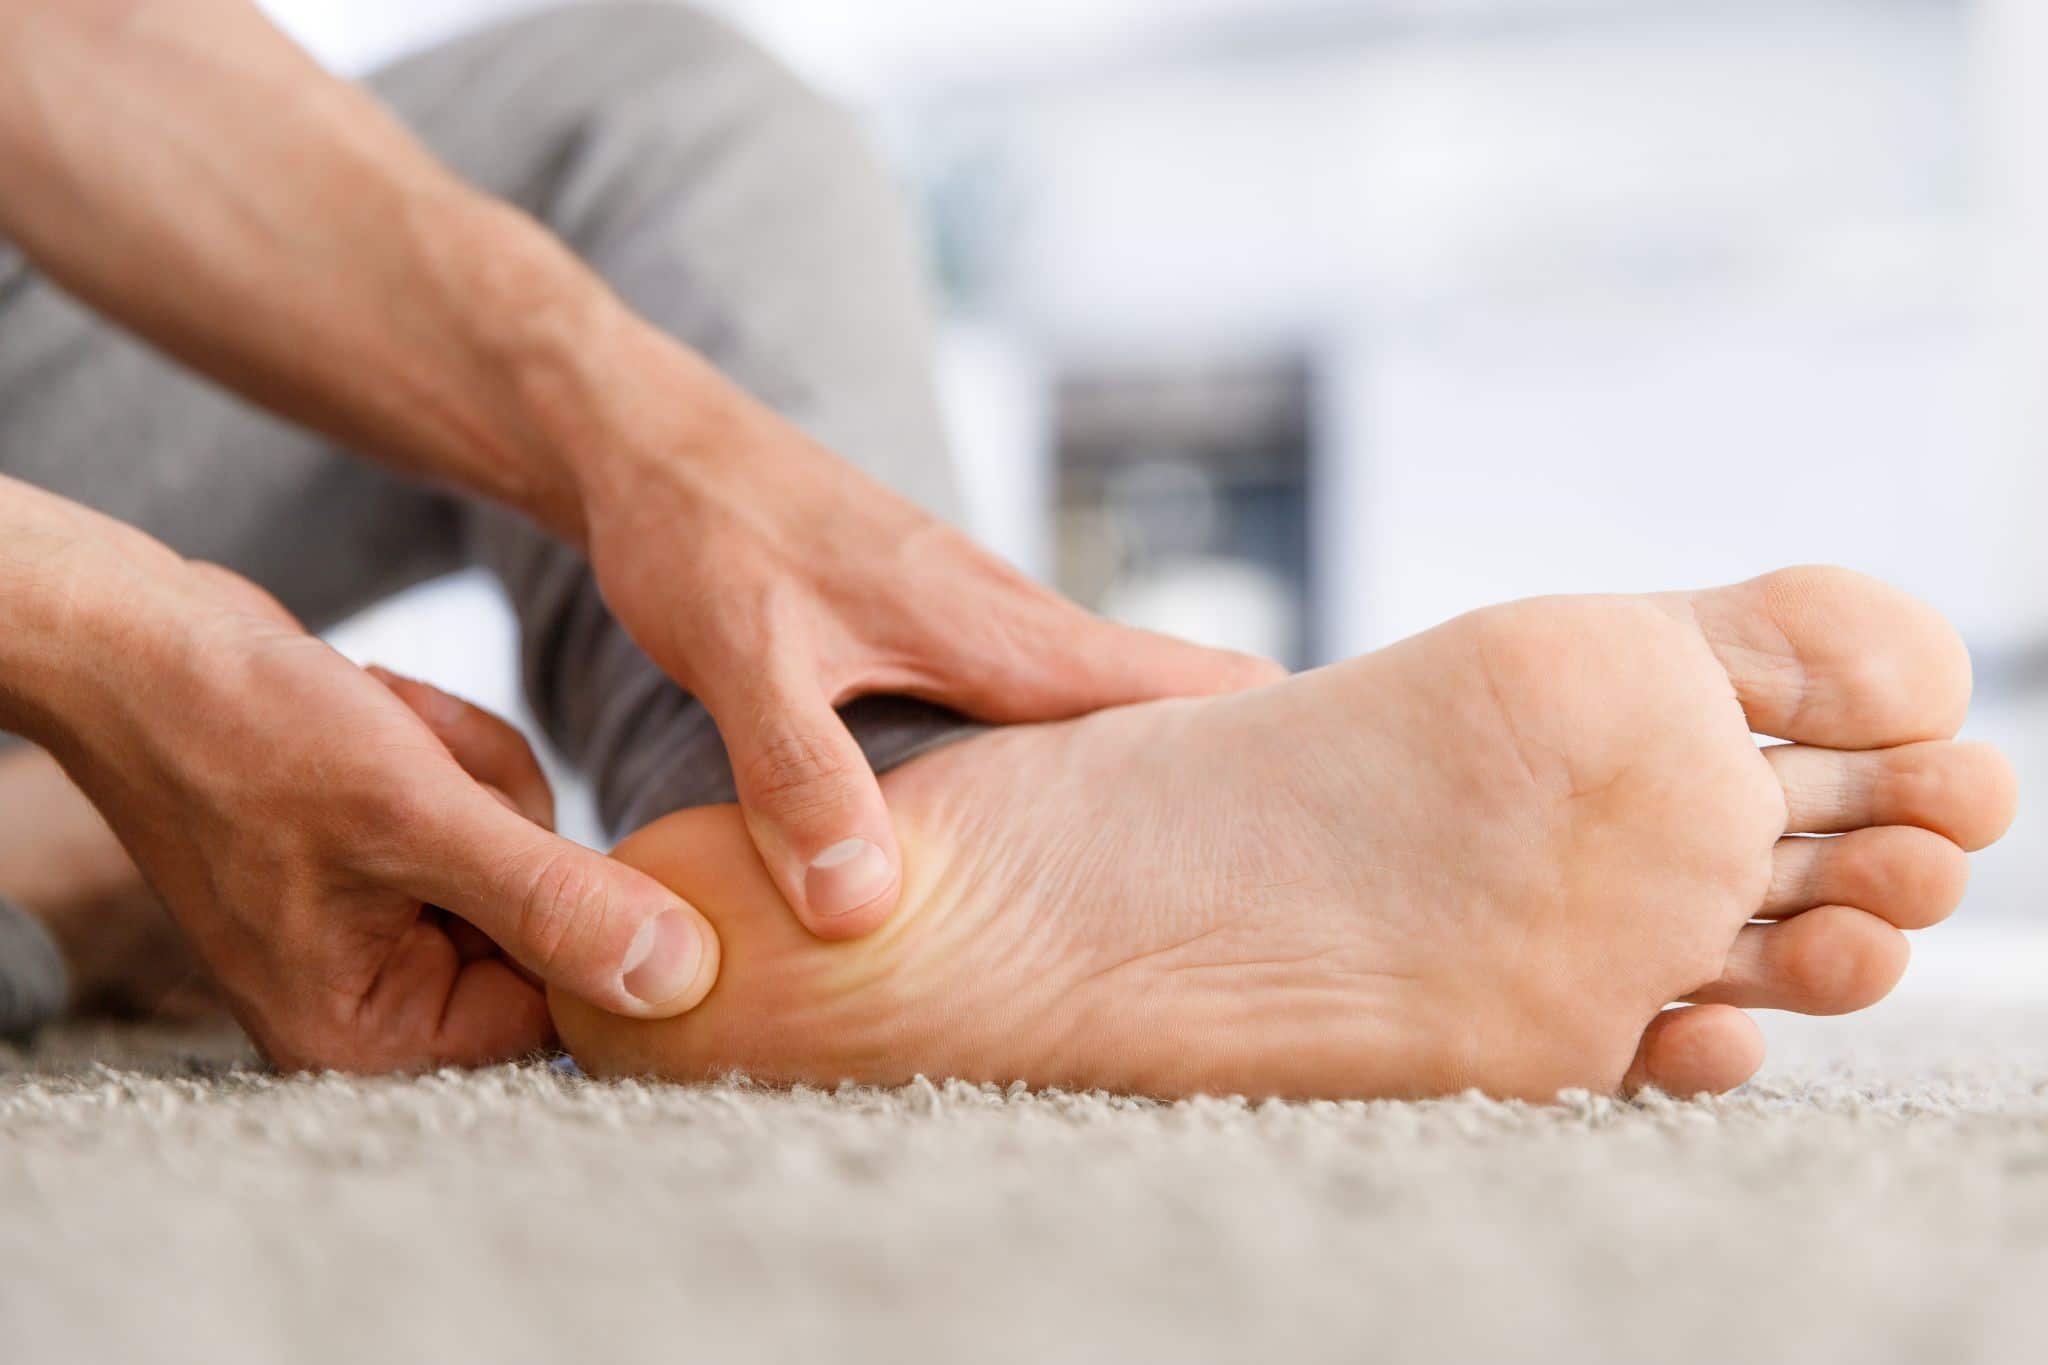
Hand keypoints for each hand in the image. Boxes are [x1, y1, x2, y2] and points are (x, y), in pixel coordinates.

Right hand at [29, 555, 717, 1070]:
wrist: (143, 640)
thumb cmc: (248, 732)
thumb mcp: (416, 817)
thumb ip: (555, 904)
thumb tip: (683, 980)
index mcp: (371, 1036)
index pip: (559, 1010)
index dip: (587, 914)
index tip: (543, 827)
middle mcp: (381, 1000)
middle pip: (553, 924)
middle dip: (503, 818)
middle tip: (415, 767)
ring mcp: (390, 925)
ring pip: (531, 849)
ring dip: (477, 771)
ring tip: (385, 735)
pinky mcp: (397, 856)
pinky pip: (492, 807)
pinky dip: (454, 749)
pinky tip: (383, 718)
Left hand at [575, 346, 1284, 937]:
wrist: (647, 437)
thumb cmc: (700, 530)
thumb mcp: (743, 657)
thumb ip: (801, 778)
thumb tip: (867, 910)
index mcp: (994, 624)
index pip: (1170, 685)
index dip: (1259, 741)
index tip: (1343, 814)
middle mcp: (1005, 616)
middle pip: (1159, 695)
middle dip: (1223, 773)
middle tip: (1292, 872)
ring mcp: (971, 615)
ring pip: (1093, 698)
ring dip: (1145, 764)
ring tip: (1190, 864)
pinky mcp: (928, 622)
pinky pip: (1031, 695)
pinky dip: (1067, 747)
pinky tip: (1048, 808)